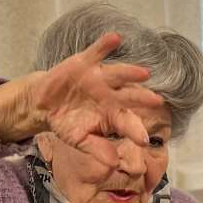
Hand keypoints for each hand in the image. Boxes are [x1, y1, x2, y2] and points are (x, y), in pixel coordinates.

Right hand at [0, 32, 163, 165]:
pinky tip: (116, 37)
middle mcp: (111, 94)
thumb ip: (97, 149)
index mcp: (113, 113)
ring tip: (144, 72)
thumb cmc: (67, 123)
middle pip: (130, 96)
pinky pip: (97, 52)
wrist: (44, 104)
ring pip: (118, 74)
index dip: (136, 130)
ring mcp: (100, 77)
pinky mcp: (85, 62)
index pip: (128, 122)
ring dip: (130, 72)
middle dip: (142, 98)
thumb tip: (113, 164)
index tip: (145, 140)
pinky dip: (105, 45)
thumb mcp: (80, 139)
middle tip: (157, 101)